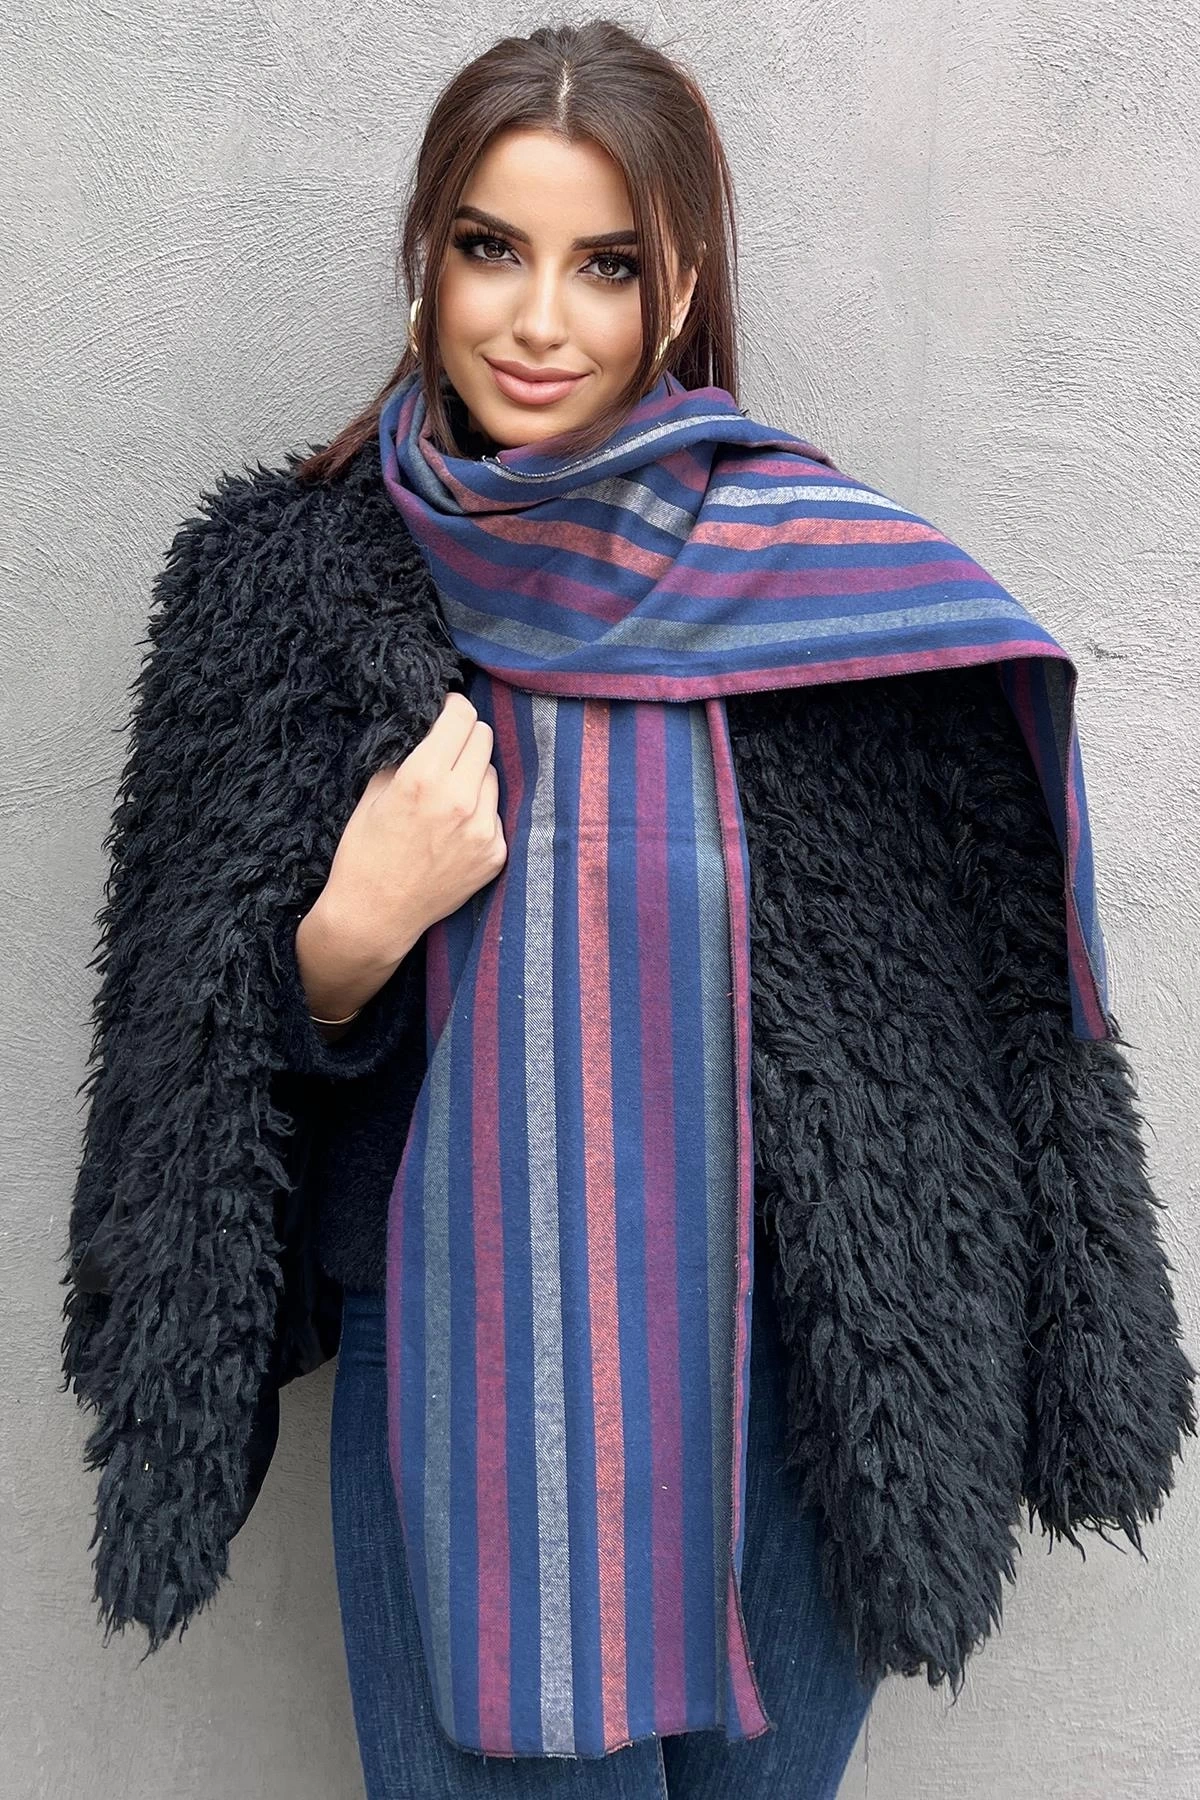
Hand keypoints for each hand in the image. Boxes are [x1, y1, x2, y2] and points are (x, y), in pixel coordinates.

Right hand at [316, 690, 507, 966]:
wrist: (375, 917)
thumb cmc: (364, 854)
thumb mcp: (372, 794)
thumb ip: (405, 756)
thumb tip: (428, 728)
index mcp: (424, 778)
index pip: (461, 716)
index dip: (453, 707)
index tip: (445, 710)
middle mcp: (460, 800)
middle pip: (484, 738)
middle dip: (464, 736)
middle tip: (446, 750)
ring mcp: (483, 830)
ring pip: (492, 775)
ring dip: (473, 775)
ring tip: (446, 797)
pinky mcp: (495, 854)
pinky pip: (495, 813)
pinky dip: (478, 813)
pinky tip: (453, 830)